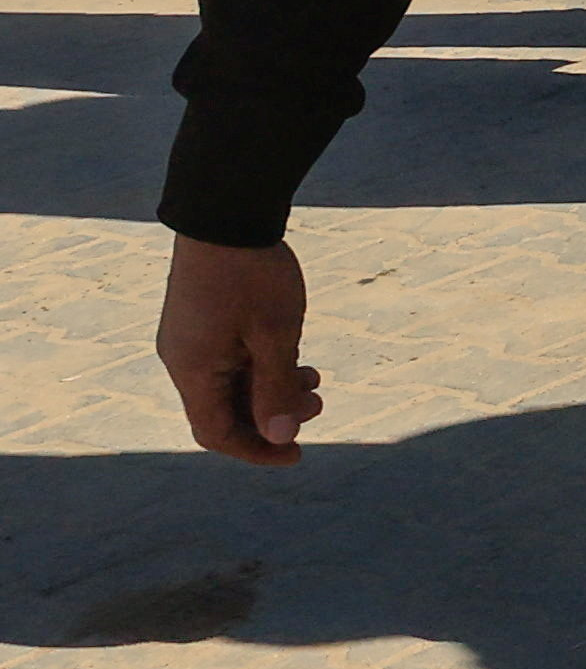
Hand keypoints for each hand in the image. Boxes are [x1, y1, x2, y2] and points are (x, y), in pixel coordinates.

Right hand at [159, 236, 320, 464]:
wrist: (226, 214)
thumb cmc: (252, 275)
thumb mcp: (276, 335)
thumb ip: (276, 388)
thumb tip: (280, 437)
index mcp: (192, 371)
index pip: (217, 432)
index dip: (257, 449)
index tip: (298, 454)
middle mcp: (183, 360)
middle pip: (225, 410)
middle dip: (273, 415)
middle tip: (320, 403)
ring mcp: (190, 340)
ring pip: (231, 384)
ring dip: (273, 389)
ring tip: (315, 380)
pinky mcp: (202, 322)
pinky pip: (230, 360)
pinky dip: (263, 366)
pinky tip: (298, 358)